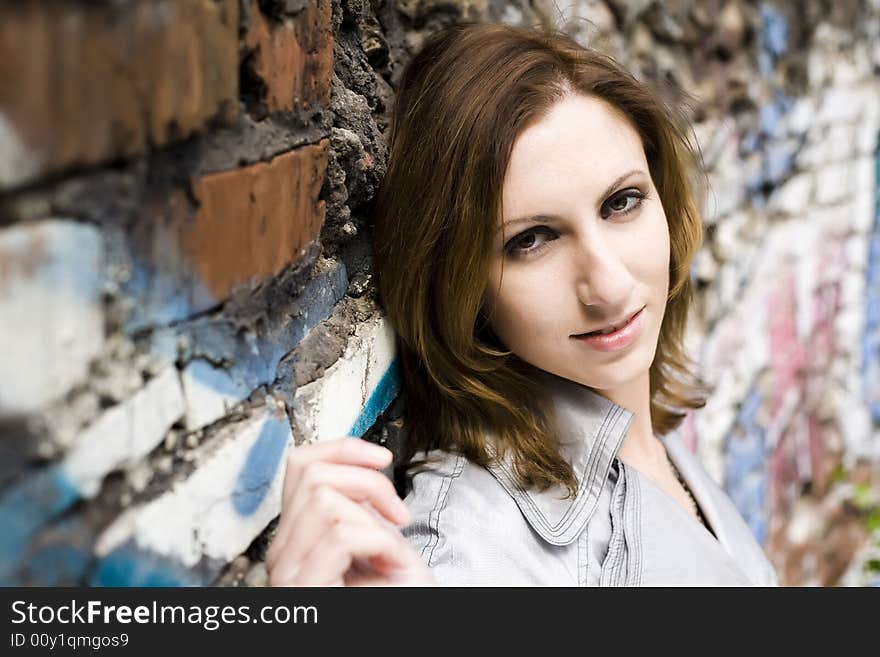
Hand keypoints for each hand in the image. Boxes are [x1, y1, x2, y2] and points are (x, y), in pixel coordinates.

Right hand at [265, 436, 434, 585]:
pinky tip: (390, 563)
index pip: (300, 463)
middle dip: (369, 483)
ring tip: (391, 551)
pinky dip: (379, 542)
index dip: (344, 448)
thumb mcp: (377, 538)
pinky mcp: (302, 590)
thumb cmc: (397, 597)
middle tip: (398, 515)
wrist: (406, 631)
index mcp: (297, 535)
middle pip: (311, 473)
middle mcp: (283, 552)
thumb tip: (360, 462)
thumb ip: (358, 504)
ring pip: (324, 500)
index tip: (383, 459)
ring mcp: (288, 573)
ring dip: (375, 521)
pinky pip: (340, 535)